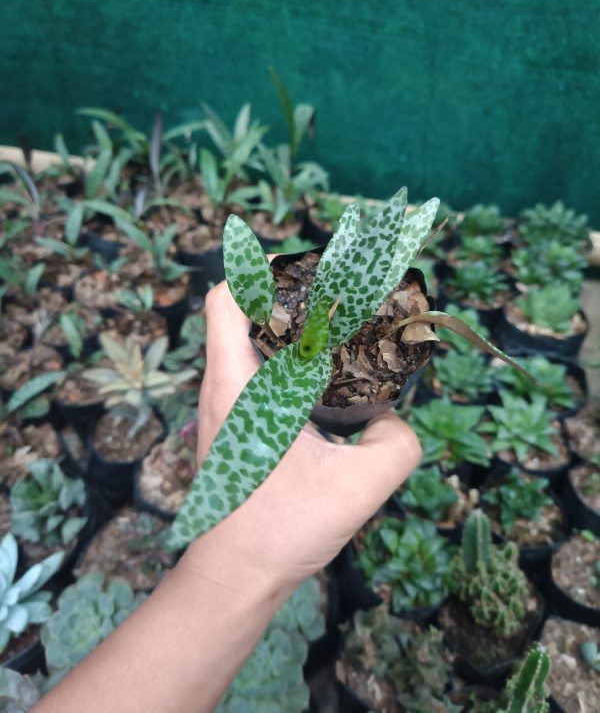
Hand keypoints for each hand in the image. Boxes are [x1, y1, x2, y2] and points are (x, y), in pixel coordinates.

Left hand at [188, 280, 421, 595]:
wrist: (235, 576)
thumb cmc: (282, 529)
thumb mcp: (358, 487)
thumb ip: (396, 444)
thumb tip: (391, 419)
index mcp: (237, 387)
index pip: (224, 299)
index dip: (258, 270)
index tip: (304, 268)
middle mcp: (223, 389)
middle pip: (240, 313)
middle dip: (285, 295)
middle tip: (336, 295)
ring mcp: (224, 409)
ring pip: (248, 344)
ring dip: (287, 330)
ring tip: (337, 333)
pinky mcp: (233, 428)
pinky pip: (255, 374)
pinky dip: (287, 362)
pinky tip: (326, 384)